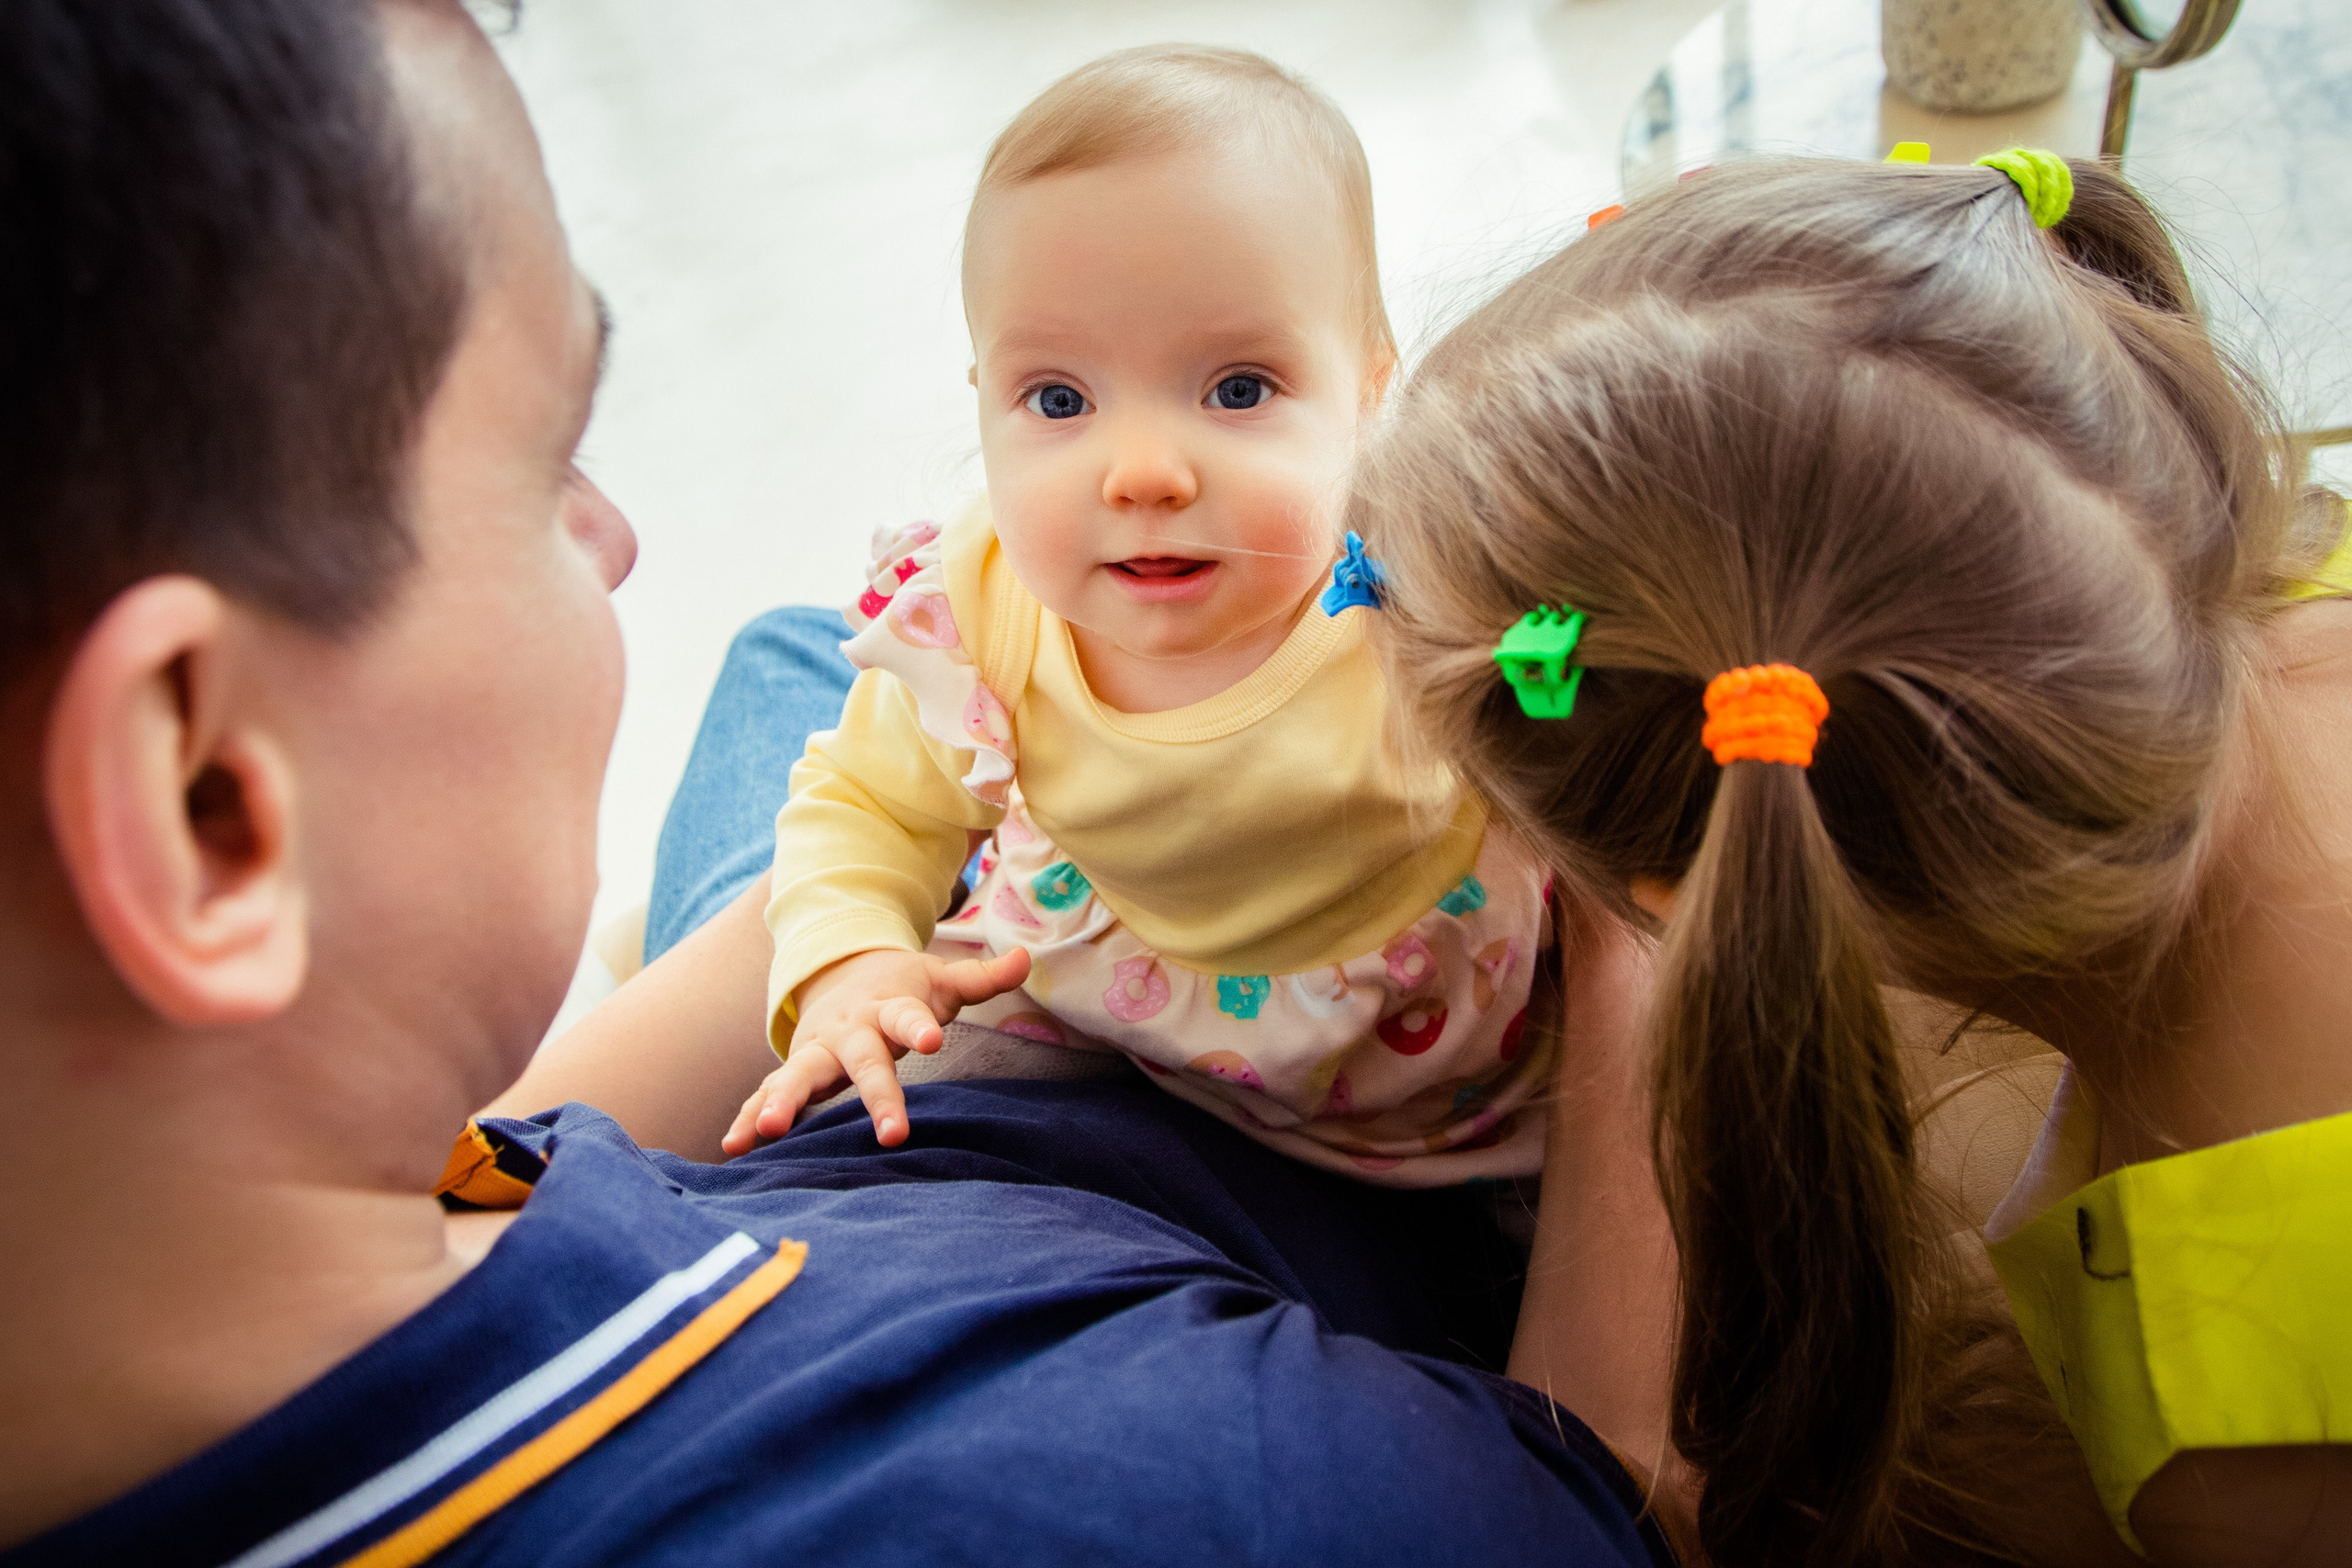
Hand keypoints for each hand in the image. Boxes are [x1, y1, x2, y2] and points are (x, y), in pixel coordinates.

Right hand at [721, 945, 1031, 1154]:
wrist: (843, 973)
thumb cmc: (901, 988)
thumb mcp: (941, 979)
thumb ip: (982, 977)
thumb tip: (1026, 957)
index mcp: (888, 1007)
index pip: (906, 1016)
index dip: (918, 1024)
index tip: (931, 1037)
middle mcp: (849, 1030)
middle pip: (860, 1061)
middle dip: (874, 1095)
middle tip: (891, 1132)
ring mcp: (817, 1050)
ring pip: (798, 1077)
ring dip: (782, 1103)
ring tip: (768, 1131)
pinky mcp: (795, 1070)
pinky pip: (767, 1096)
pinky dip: (748, 1118)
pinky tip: (733, 1146)